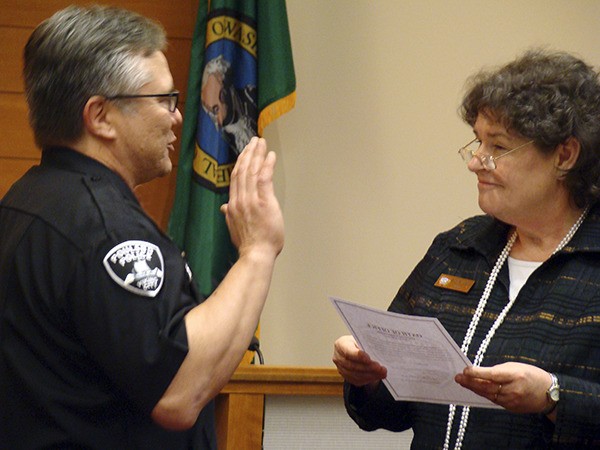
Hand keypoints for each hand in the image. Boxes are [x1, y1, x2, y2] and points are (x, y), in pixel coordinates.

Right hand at [220, 137, 283, 258]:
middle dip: (248, 154)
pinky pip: (264, 178)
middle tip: (254, 141)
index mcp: (232, 204)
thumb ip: (229, 215)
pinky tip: (270, 155)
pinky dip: (266, 165)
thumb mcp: (234, 227)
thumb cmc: (248, 244)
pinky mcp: (263, 201)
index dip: (240, 163)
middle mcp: (239, 199)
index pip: (235, 178)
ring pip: (252, 171)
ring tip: (261, 143)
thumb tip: (224, 207)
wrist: (255, 253)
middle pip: (242, 170)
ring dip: (257, 155)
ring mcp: (251, 199)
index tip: (245, 153)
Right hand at [333, 335, 386, 387]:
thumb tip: (378, 349)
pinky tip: (378, 376)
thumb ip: (366, 343)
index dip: (358, 356)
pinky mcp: (346, 377)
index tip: (369, 359)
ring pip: (355, 375)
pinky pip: (357, 380)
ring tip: (382, 373)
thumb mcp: (362, 338)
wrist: (355, 349)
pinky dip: (369, 379)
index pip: (348, 351)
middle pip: (352, 365)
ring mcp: (341, 368)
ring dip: (370, 375)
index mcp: (341, 344)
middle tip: (380, 368)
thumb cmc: (360, 341)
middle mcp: (338, 357)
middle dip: (368, 367)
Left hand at [455, 362, 552, 414]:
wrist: (549, 394)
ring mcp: (512, 401)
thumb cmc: (532, 375)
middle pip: (487, 387)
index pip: (492, 375)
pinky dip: (483, 394)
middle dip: (471, 382)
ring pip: (488, 395)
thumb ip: (498, 370)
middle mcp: (513, 390)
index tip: (466, 370)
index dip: (477, 373)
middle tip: (458, 377)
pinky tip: (475, 389)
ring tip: (462, 382)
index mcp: (516, 376)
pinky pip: (494, 400)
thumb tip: (480, 373)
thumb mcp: (516, 367)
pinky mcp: (511, 408)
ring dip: (474, 388)